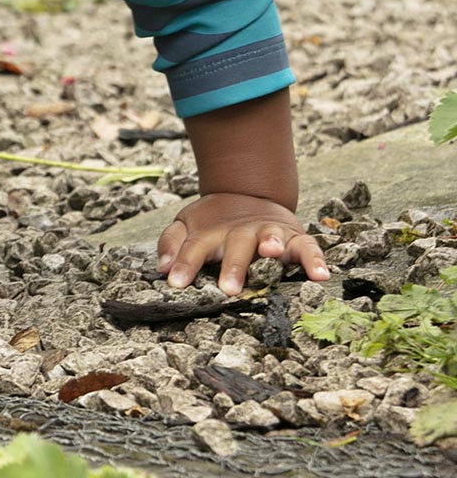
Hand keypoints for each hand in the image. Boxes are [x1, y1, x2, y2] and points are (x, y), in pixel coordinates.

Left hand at [157, 191, 329, 295]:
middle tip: (228, 288)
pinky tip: (321, 276)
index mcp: (211, 233)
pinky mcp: (293, 238)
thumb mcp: (187, 226)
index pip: (194, 247)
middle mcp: (240, 233)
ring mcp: (268, 233)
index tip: (175, 283)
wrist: (247, 193)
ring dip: (272, 245)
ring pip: (271, 238)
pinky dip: (315, 260)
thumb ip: (172, 243)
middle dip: (233, 266)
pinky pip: (307, 248)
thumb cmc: (214, 222)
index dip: (184, 264)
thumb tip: (161, 267)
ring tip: (272, 252)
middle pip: (235, 246)